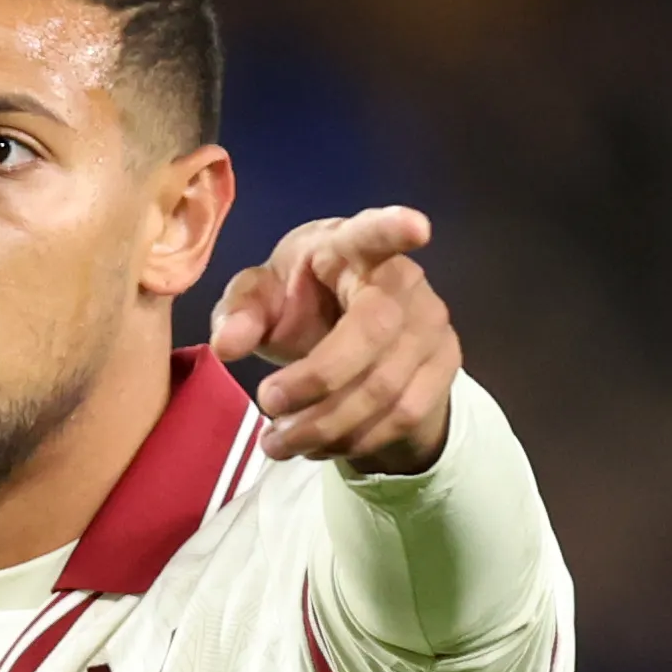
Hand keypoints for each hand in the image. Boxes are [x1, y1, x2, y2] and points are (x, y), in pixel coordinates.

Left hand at [207, 206, 459, 473]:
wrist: (352, 337)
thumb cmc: (301, 300)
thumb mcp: (260, 299)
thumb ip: (239, 314)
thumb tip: (227, 346)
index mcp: (350, 247)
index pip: (374, 233)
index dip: (393, 229)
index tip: (415, 227)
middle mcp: (403, 279)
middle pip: (373, 331)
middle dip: (316, 379)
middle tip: (266, 403)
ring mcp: (431, 323)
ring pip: (388, 387)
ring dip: (327, 425)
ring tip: (278, 442)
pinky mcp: (444, 365)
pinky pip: (404, 415)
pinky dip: (355, 439)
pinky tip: (318, 444)